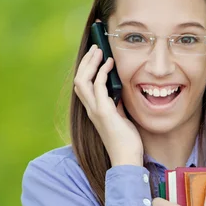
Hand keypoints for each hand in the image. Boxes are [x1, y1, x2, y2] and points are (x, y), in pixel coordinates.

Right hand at [73, 29, 143, 165]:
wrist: (126, 158)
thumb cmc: (126, 142)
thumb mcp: (120, 118)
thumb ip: (116, 105)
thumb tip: (118, 92)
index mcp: (93, 110)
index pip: (83, 85)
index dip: (86, 69)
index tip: (95, 56)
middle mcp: (90, 109)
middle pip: (79, 79)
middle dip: (86, 61)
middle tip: (96, 47)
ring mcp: (95, 110)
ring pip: (82, 80)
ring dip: (90, 63)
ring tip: (99, 50)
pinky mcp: (103, 112)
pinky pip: (98, 86)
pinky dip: (102, 72)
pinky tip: (110, 64)